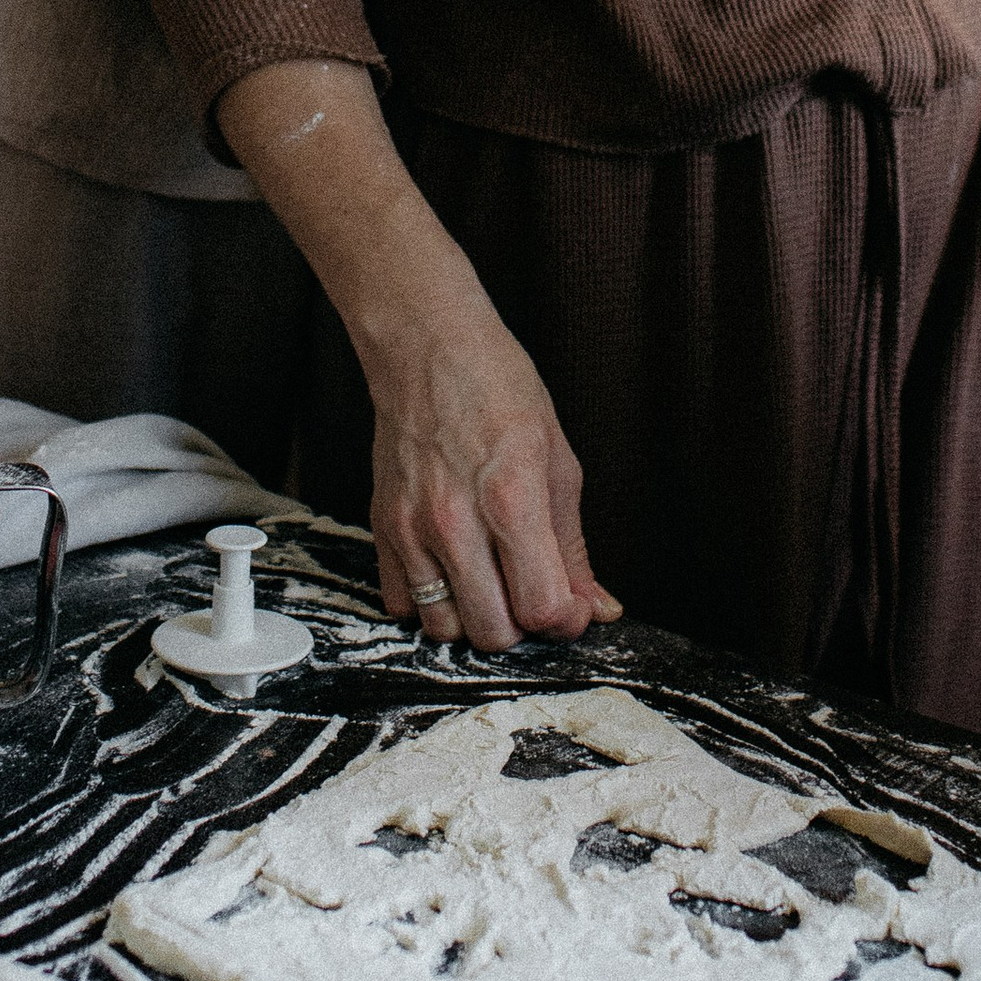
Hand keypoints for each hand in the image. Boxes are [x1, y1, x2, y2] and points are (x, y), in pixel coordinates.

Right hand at [362, 281, 618, 653]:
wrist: (429, 349)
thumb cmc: (499, 391)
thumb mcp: (560, 463)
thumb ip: (574, 547)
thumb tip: (597, 606)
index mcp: (511, 498)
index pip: (541, 606)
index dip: (566, 620)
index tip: (572, 607)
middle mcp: (456, 520)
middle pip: (493, 631)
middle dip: (523, 627)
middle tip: (531, 594)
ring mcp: (412, 527)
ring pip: (445, 629)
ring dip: (474, 620)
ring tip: (491, 586)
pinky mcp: (382, 528)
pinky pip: (402, 604)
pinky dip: (431, 603)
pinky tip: (452, 572)